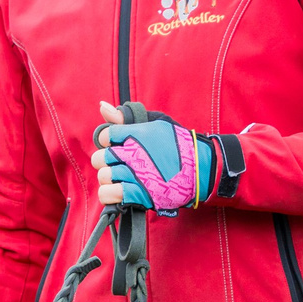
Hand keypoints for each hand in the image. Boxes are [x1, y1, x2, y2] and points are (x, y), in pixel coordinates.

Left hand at [93, 101, 217, 214]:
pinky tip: (118, 191)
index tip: (118, 145)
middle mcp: (134, 154)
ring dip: (109, 178)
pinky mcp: (140, 194)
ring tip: (120, 178)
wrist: (201, 169)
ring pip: (104, 177)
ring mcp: (136, 175)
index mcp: (136, 134)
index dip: (108, 141)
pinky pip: (109, 195)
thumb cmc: (179, 144)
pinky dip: (109, 194)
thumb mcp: (156, 123)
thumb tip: (102, 106)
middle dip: (107, 161)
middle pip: (101, 158)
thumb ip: (127, 117)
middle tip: (119, 163)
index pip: (105, 136)